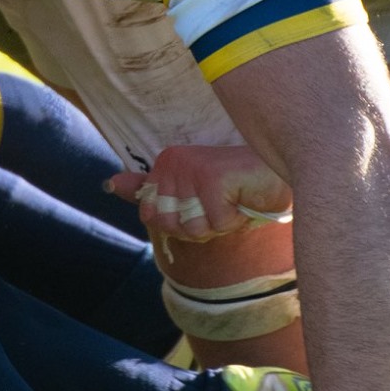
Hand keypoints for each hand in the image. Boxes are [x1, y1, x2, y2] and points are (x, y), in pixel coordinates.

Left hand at [106, 142, 292, 240]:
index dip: (182, 224)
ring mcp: (190, 168)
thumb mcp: (192, 194)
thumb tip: (109, 184)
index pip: (151, 216)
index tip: (204, 206)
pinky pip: (216, 225)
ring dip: (217, 226)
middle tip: (221, 206)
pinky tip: (243, 200)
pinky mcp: (211, 178)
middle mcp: (172, 161)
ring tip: (232, 202)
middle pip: (171, 227)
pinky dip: (234, 222)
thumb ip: (150, 191)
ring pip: (192, 229)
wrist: (280, 172)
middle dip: (200, 228)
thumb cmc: (239, 186)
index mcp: (165, 163)